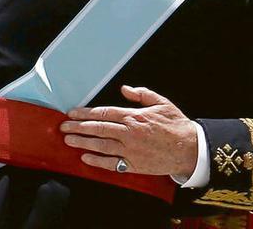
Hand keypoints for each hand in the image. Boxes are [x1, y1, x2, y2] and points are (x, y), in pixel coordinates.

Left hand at [60, 85, 197, 177]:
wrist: (190, 148)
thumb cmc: (176, 125)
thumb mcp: (161, 102)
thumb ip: (141, 94)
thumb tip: (125, 89)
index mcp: (134, 116)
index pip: (103, 113)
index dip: (85, 113)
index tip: (72, 114)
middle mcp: (129, 132)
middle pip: (97, 129)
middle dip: (77, 127)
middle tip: (63, 127)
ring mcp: (130, 150)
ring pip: (101, 145)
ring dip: (82, 142)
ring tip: (68, 140)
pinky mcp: (134, 164)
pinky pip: (111, 163)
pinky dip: (97, 160)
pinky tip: (85, 157)